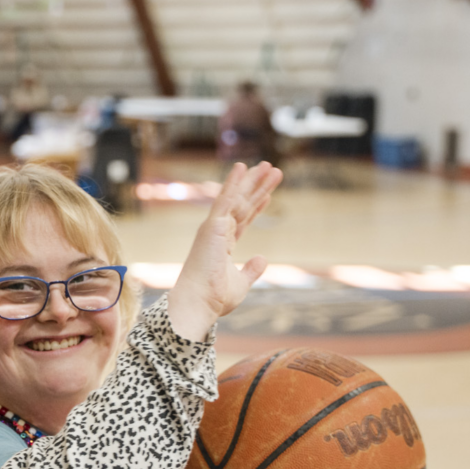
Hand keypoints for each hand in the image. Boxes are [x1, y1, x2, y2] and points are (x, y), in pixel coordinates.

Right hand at [167, 162, 281, 339]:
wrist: (198, 302)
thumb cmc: (214, 298)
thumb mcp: (241, 283)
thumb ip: (252, 270)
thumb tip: (262, 258)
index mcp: (222, 245)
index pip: (244, 220)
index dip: (257, 206)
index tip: (268, 195)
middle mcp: (217, 233)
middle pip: (242, 205)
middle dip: (257, 187)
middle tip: (270, 169)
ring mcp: (214, 228)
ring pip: (237, 199)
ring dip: (253, 181)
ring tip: (268, 165)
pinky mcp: (212, 226)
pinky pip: (226, 200)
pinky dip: (234, 183)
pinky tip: (242, 167)